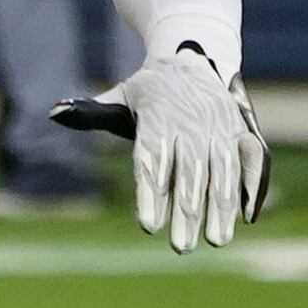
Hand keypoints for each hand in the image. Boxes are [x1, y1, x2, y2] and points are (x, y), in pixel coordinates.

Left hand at [52, 43, 267, 254]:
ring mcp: (221, 126)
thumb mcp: (120, 97)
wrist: (194, 60)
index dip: (151, 193)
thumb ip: (91, 111)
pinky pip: (253, 158)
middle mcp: (192, 123)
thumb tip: (55, 112)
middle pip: (190, 173)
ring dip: (221, 207)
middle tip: (180, 247)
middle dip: (186, 212)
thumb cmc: (150, 93)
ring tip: (216, 240)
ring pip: (223, 170)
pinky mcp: (244, 131)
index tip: (148, 226)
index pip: (153, 159)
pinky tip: (246, 216)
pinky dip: (253, 185)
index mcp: (159, 116)